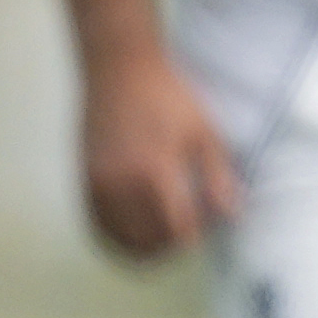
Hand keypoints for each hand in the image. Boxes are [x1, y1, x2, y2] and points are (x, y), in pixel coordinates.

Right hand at [78, 44, 240, 260]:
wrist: (118, 70)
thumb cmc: (167, 97)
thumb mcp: (205, 131)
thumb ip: (218, 176)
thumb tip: (234, 215)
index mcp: (153, 171)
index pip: (178, 228)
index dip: (198, 235)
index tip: (208, 225)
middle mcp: (118, 184)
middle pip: (148, 241)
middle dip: (173, 244)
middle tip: (189, 231)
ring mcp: (96, 185)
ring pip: (120, 240)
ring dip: (145, 247)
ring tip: (166, 237)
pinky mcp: (83, 182)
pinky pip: (98, 227)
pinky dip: (118, 238)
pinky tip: (138, 232)